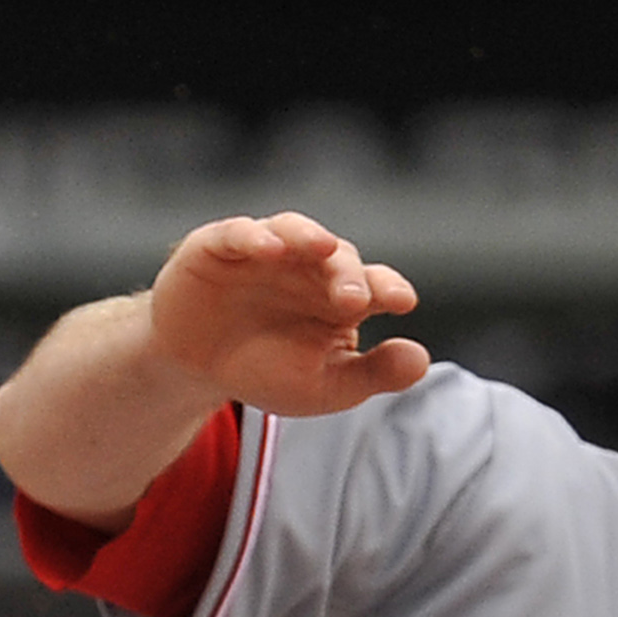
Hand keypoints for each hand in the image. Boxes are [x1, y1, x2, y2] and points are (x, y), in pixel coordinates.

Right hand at [146, 213, 432, 419]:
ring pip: (292, 230)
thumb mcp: (324, 386)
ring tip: (322, 247)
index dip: (389, 287)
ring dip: (308, 237)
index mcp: (339, 296)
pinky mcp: (218, 247)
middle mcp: (307, 266)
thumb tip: (421, 360)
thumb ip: (372, 374)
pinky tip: (268, 248)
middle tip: (355, 298)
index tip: (402, 301)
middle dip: (347, 274)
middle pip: (337, 257)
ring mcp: (264, 252)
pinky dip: (253, 237)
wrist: (196, 368)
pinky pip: (237, 234)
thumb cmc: (265, 370)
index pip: (374, 283)